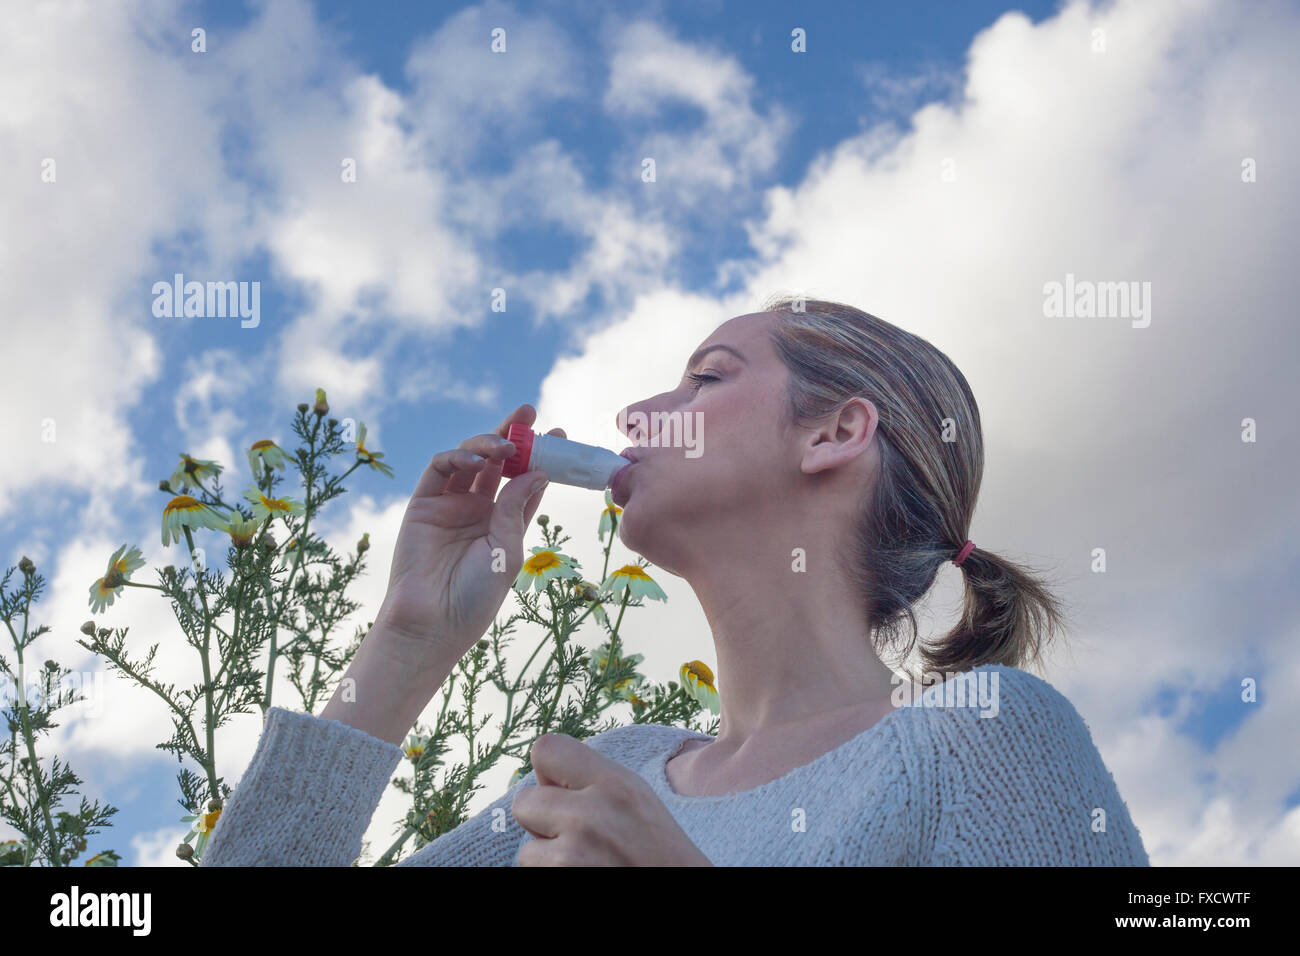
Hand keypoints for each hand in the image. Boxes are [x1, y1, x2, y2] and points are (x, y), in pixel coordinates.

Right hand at [372, 403, 562, 669]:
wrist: (433, 623)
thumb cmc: (475, 597)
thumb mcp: (508, 551)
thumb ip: (516, 509)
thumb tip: (537, 471)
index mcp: (504, 523)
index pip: (525, 481)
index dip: (542, 457)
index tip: (561, 435)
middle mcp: (478, 510)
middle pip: (498, 463)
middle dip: (513, 435)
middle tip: (528, 413)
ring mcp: (450, 505)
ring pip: (470, 460)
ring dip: (488, 444)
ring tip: (507, 445)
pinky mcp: (423, 504)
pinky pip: (440, 470)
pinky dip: (457, 456)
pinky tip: (477, 458)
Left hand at [511, 733, 713, 865]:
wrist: (682, 892)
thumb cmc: (659, 853)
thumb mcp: (637, 800)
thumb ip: (592, 781)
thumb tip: (541, 779)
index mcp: (615, 784)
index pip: (545, 749)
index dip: (548, 772)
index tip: (563, 791)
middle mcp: (591, 815)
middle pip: (523, 802)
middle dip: (542, 822)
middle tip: (575, 837)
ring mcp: (574, 855)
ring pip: (526, 851)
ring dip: (548, 860)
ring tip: (586, 863)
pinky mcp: (563, 881)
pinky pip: (533, 874)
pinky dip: (553, 877)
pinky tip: (585, 875)